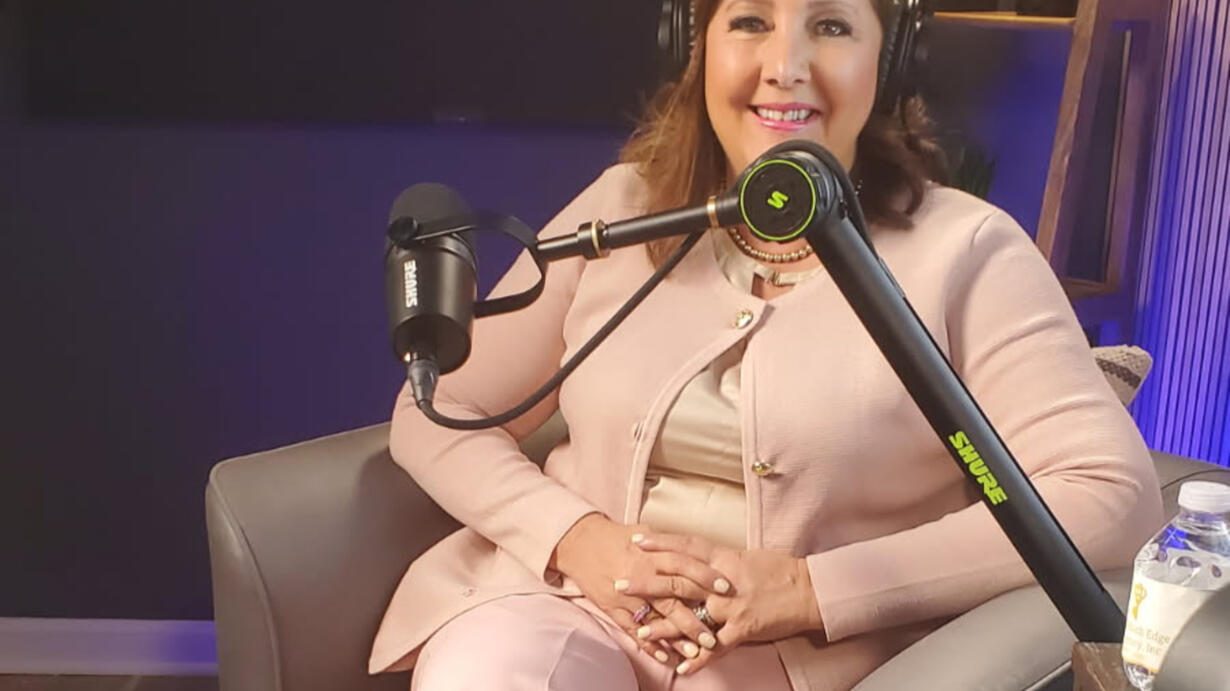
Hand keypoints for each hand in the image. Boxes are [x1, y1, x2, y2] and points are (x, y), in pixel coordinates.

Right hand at [550, 514, 732, 664]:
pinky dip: (648, 644)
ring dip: (674, 638)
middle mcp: (641, 576)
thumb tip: (698, 550)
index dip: (706, 577)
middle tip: (713, 637)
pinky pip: (632, 629)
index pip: (685, 565)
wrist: (580, 542)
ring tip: (694, 653)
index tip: (726, 589)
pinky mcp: (612, 608)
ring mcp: (626, 595)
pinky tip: (664, 657)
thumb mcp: (645, 532)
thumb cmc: (616, 536)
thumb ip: (670, 544)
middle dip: (694, 620)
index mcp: (652, 554)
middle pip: (672, 600)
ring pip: (654, 620)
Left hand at [618, 532, 824, 675]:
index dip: (660, 543)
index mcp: (724, 559)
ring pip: (692, 616)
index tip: (635, 542)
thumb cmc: (779, 571)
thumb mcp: (745, 557)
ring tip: (640, 633)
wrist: (808, 590)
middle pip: (678, 580)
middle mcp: (723, 582)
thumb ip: (718, 559)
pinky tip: (681, 666)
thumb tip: (696, 555)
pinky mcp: (743, 630)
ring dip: (665, 627)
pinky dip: (699, 658)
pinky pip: (716, 647)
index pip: (686, 547)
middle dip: (647, 584)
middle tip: (620, 585)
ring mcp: (732, 607)